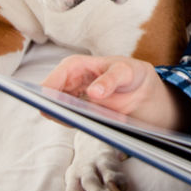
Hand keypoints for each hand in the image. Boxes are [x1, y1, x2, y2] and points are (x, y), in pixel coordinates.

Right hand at [42, 55, 190, 131]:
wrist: (142, 90)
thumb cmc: (132, 74)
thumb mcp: (126, 72)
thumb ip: (111, 79)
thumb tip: (94, 92)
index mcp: (74, 67)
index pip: (52, 80)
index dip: (48, 93)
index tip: (52, 104)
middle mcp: (69, 83)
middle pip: (50, 99)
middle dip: (54, 108)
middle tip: (66, 115)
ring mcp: (72, 100)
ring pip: (57, 112)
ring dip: (66, 118)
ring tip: (85, 118)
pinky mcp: (79, 114)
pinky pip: (71, 121)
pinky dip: (77, 124)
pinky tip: (89, 123)